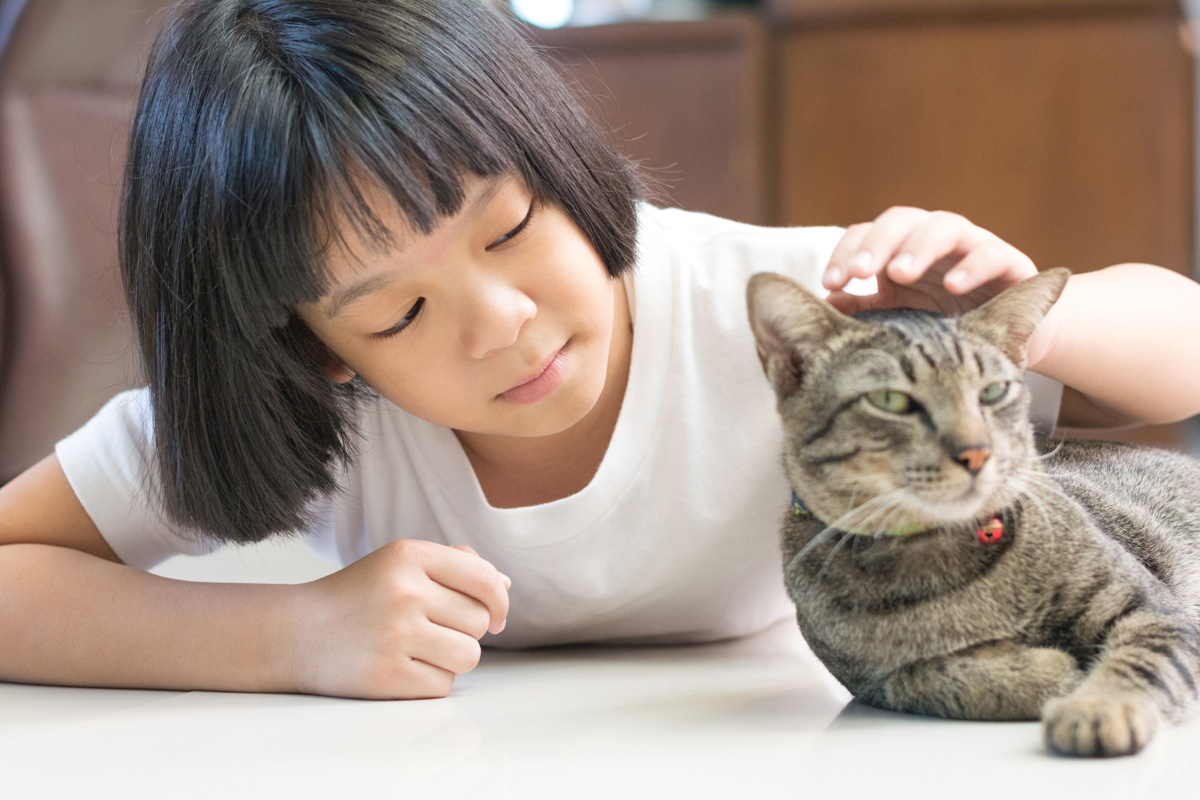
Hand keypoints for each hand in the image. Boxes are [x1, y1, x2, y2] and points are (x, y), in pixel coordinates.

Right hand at [285, 540, 509, 698]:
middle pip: (479, 620)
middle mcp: (404, 592)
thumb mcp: (398, 563)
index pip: (484, 578)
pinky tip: (404, 667)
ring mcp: (395, 635)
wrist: (296, 634)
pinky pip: (443, 685)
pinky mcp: (387, 676)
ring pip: (469, 655)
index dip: (498, 601)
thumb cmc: (358, 597)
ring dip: (453, 658)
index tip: (494, 616)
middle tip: (433, 630)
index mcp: (409, 556)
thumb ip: (453, 565)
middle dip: (466, 630)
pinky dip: (431, 681)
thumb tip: (503, 585)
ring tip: (421, 649)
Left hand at [822, 207, 1037, 315]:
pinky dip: (972, 266)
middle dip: (876, 245)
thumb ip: (863, 309)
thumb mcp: (897, 318)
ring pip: (943, 227)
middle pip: (900, 221)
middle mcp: (932, 240)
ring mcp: (971, 246)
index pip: (866, 234)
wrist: (1007, 340)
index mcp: (899, 250)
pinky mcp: (1009, 262)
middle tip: (858, 273)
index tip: (831, 283)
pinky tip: (953, 284)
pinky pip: (991, 254)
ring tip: (898, 274)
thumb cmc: (943, 326)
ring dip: (918, 248)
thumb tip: (826, 303)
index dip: (846, 253)